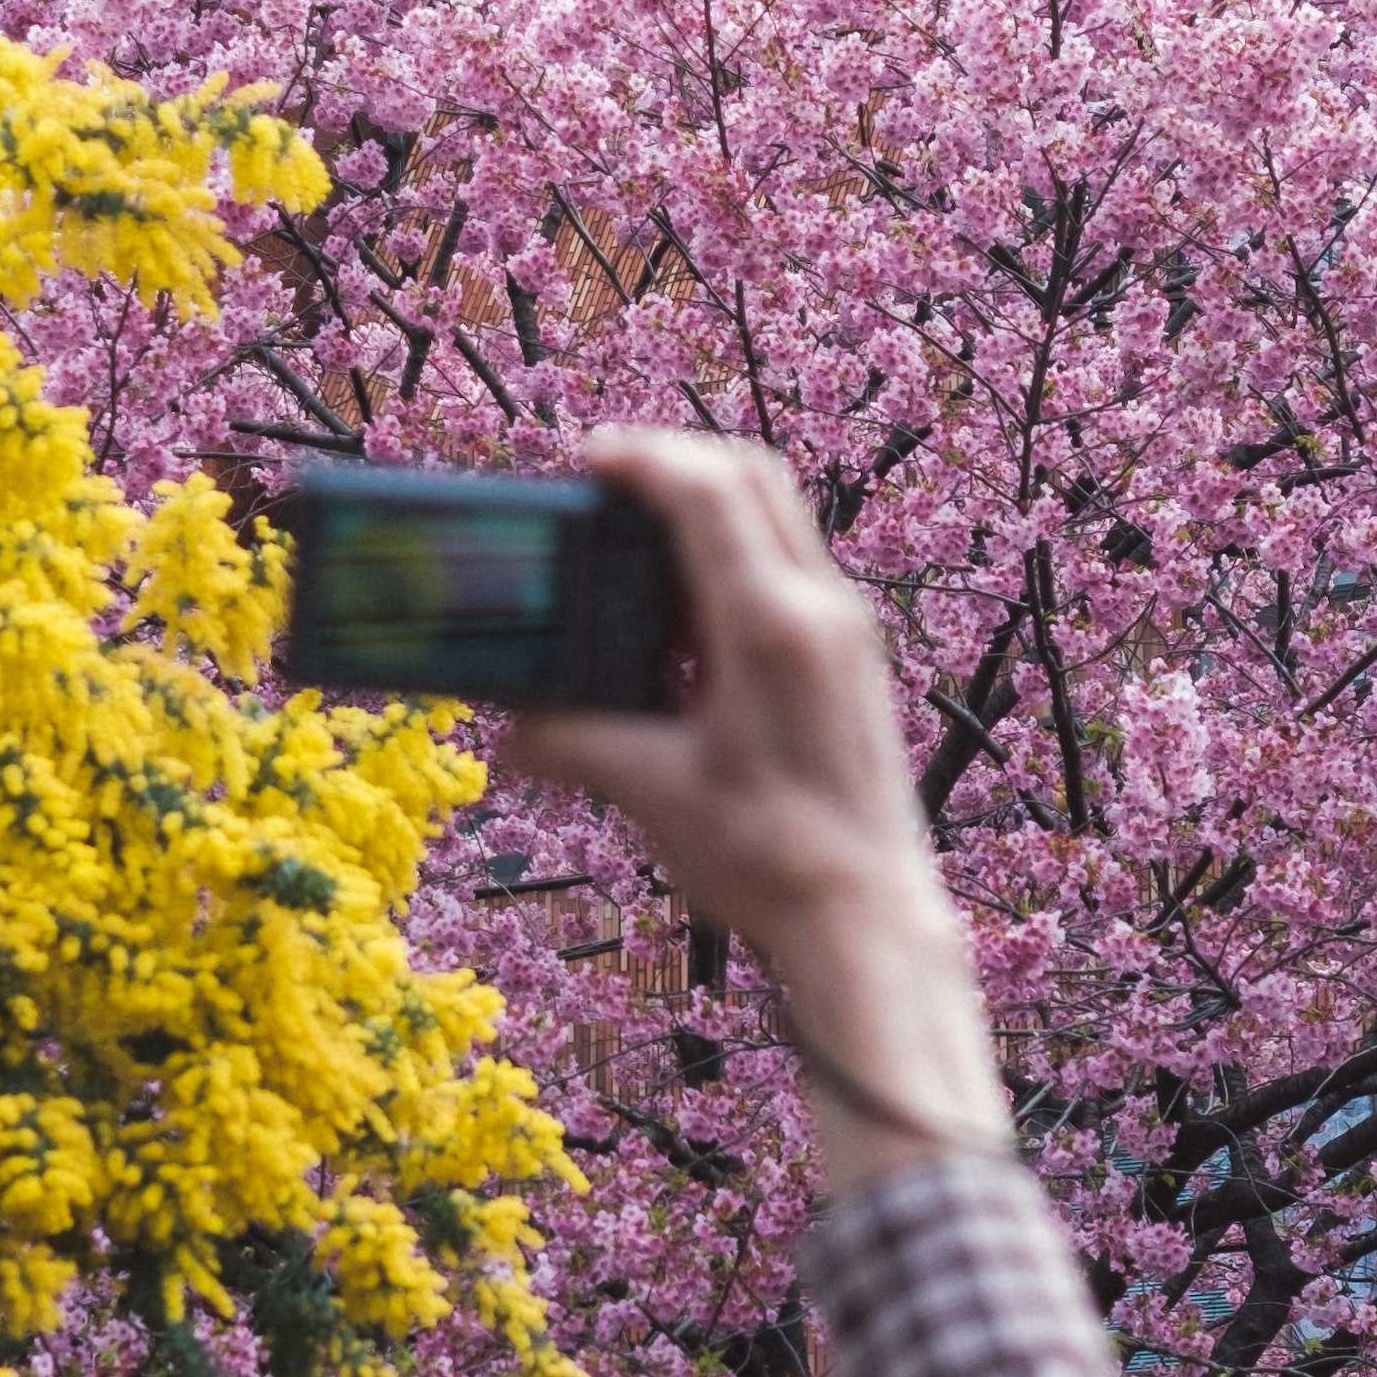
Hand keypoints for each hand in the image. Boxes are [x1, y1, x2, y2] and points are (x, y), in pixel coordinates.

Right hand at [503, 434, 1005, 1191]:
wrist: (867, 918)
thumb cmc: (772, 861)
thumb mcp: (655, 793)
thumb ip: (575, 744)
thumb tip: (510, 733)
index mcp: (770, 628)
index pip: (707, 491)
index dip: (642, 458)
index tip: (588, 458)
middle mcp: (821, 611)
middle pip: (752, 478)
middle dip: (676, 464)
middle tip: (607, 485)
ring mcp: (845, 632)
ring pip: (775, 519)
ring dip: (706, 511)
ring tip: (634, 553)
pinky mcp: (850, 661)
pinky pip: (789, 572)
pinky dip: (733, 563)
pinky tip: (681, 626)